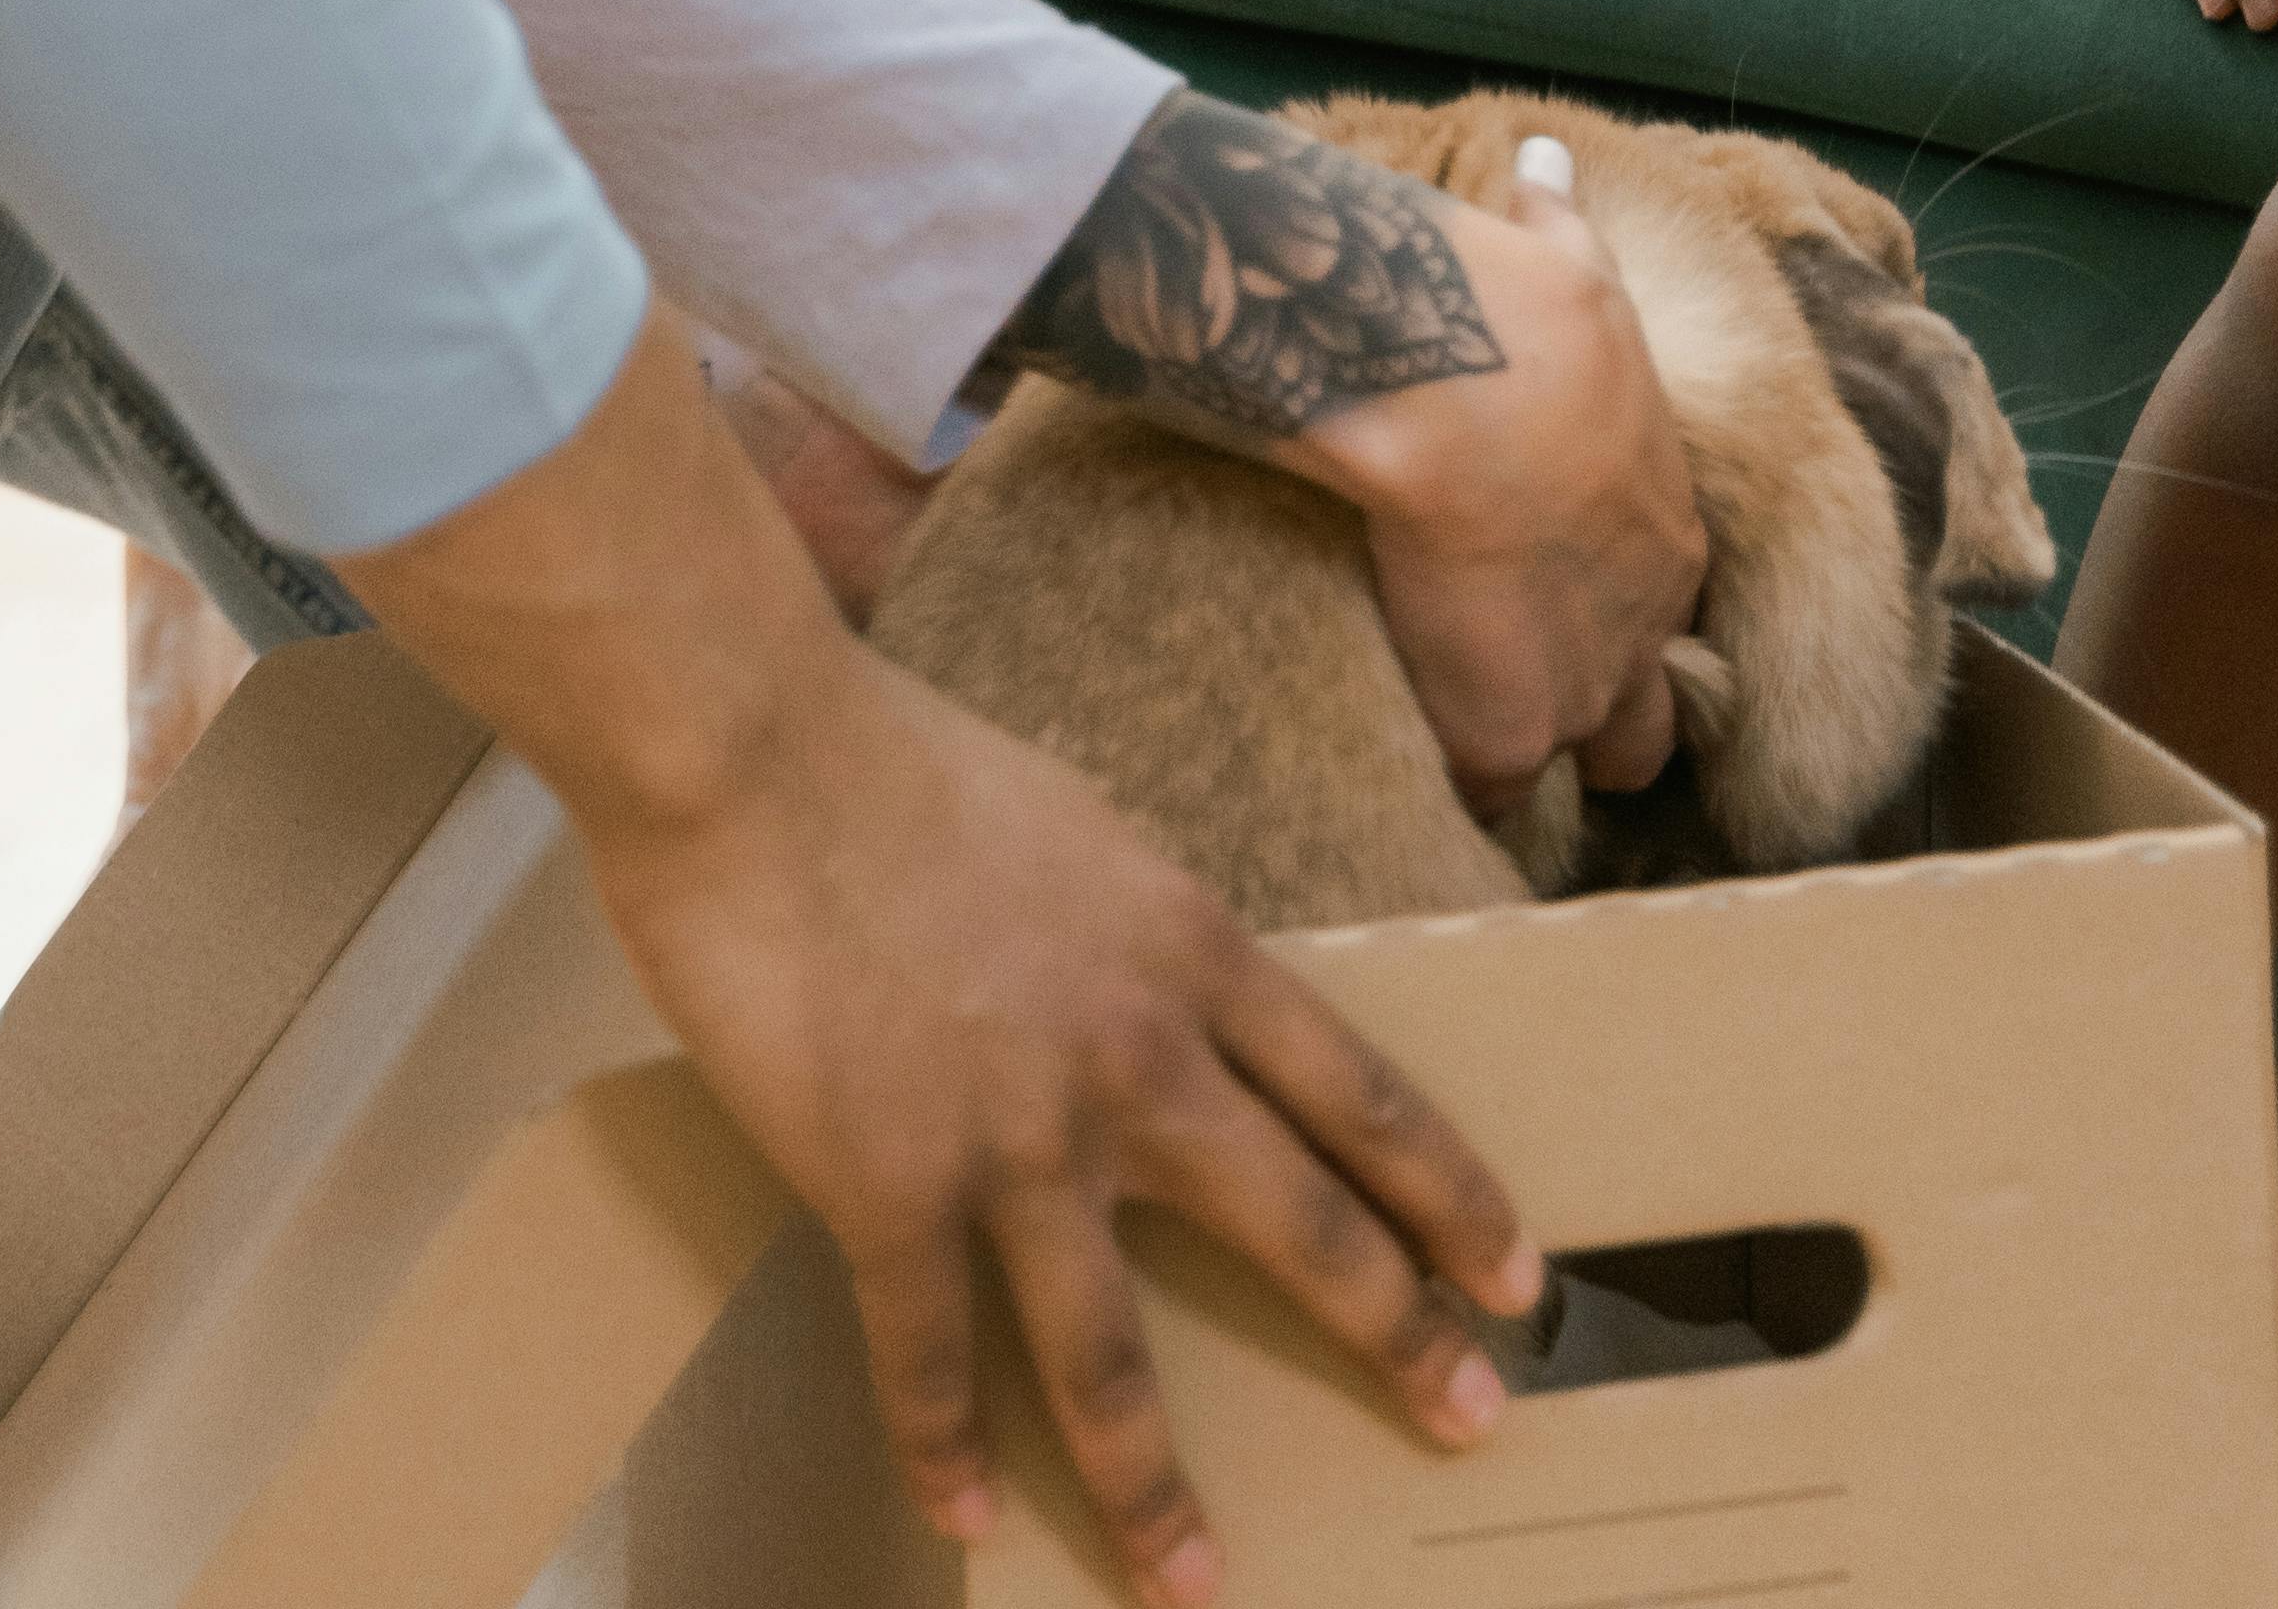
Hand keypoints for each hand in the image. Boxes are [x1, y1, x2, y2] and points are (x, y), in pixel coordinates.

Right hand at [344, 308, 1540, 1607]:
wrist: (763, 752)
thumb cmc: (902, 763)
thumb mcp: (1081, 832)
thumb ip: (1136, 939)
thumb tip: (1164, 1001)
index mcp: (1189, 952)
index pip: (1360, 1094)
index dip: (1446, 1193)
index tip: (1515, 1273)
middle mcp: (1133, 1058)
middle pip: (1296, 1224)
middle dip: (1394, 1335)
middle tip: (1469, 1418)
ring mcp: (1013, 1137)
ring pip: (1108, 1350)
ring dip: (1155, 1485)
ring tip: (1197, 1585)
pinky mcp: (888, 1186)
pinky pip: (930, 1353)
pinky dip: (944, 1447)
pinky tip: (967, 1516)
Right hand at [1285, 159, 1704, 811]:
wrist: (1470, 384)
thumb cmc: (1523, 315)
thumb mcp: (1563, 256)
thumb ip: (1558, 223)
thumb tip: (1543, 160)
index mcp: (1667, 529)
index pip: (1656, 601)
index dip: (1612, 609)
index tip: (1558, 595)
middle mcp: (1644, 625)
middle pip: (1646, 724)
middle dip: (1606, 721)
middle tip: (1533, 698)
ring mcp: (1580, 688)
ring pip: (1586, 763)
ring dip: (1540, 756)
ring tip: (1479, 753)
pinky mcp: (1505, 732)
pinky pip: (1493, 797)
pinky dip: (1464, 788)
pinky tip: (1423, 776)